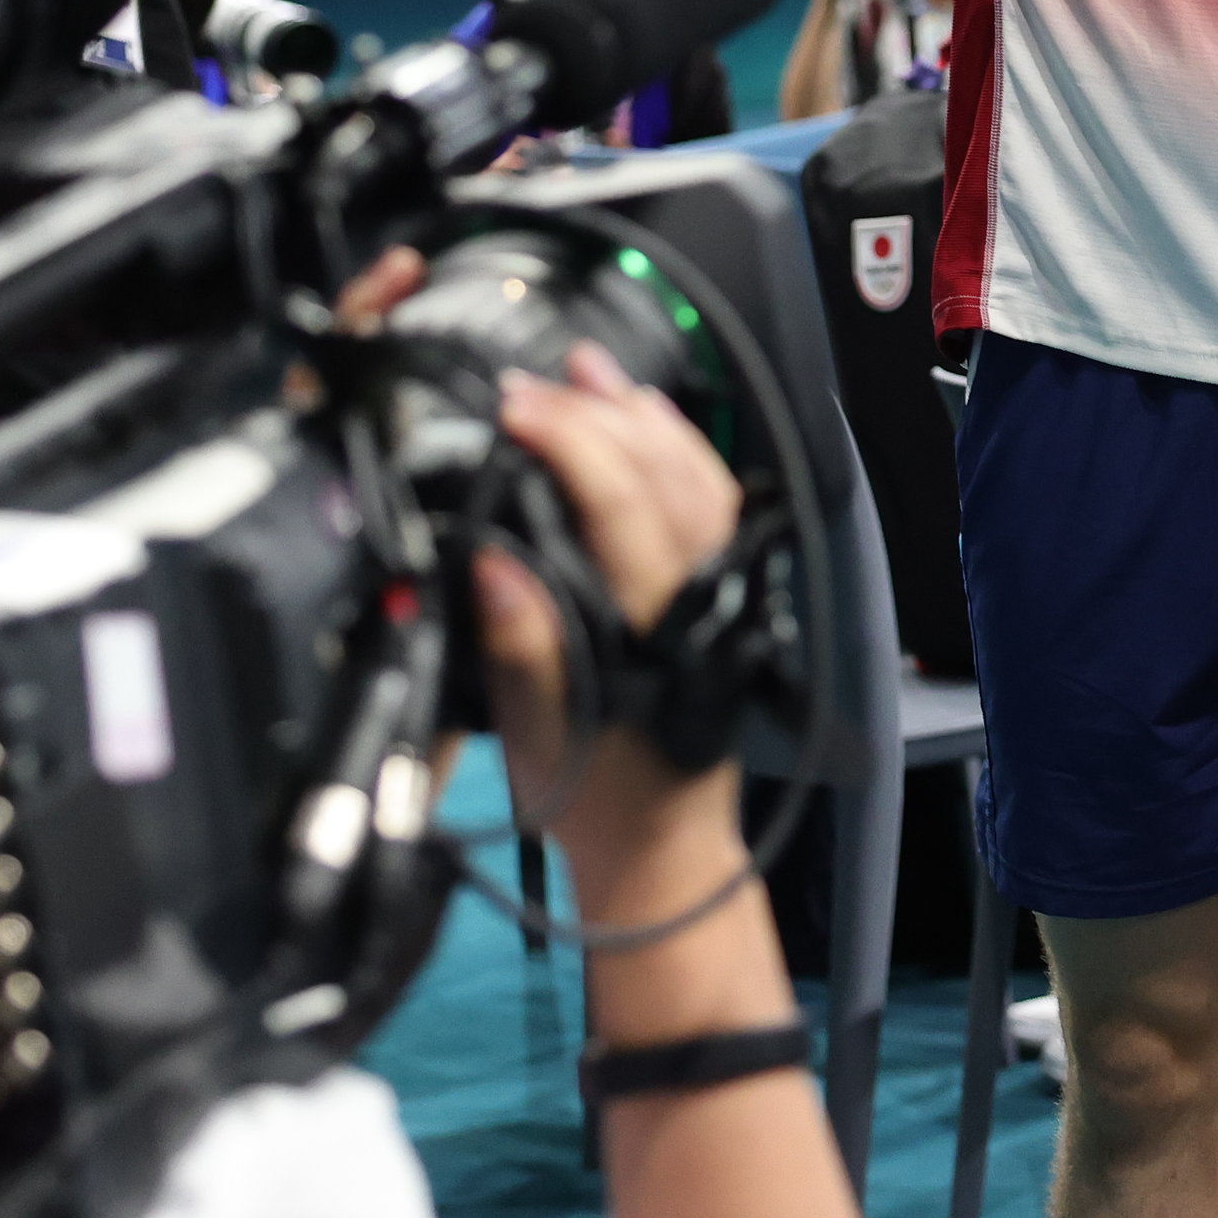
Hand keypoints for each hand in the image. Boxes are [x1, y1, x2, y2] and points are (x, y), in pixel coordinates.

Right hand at [475, 347, 752, 902]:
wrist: (660, 845)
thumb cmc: (593, 795)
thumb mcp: (536, 733)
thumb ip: (521, 645)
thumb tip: (492, 559)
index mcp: (656, 630)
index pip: (623, 508)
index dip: (571, 445)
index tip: (514, 409)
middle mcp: (701, 600)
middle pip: (666, 478)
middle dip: (600, 417)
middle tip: (534, 385)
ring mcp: (722, 591)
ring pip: (699, 480)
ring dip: (646, 418)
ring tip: (591, 372)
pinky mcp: (725, 592)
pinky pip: (712, 503)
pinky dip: (679, 450)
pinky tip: (643, 419)